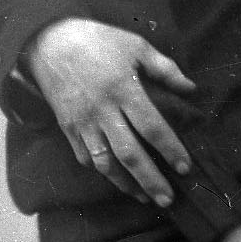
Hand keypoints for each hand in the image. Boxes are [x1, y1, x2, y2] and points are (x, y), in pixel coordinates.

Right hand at [25, 18, 195, 206]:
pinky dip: (101, 171)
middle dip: (151, 180)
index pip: (152, 127)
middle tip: (168, 199)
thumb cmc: (98, 41)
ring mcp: (83, 122)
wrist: (49, 41)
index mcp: (123, 90)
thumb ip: (165, 69)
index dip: (171, 149)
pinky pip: (85, 156)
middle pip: (129, 154)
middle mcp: (103, 111)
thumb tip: (191, 88)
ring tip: (145, 198)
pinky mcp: (67, 127)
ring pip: (105, 162)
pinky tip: (117, 179)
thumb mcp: (136, 45)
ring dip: (126, 184)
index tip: (185, 168)